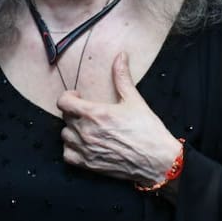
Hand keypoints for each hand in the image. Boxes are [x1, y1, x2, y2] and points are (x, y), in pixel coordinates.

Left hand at [57, 51, 181, 184]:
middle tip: (89, 112)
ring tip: (87, 128)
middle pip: (66, 117)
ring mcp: (85, 149)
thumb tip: (121, 56)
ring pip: (65, 136)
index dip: (69, 97)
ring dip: (73, 130)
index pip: (63, 102)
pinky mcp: (88, 165)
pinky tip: (84, 145)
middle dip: (75, 112)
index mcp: (95, 113)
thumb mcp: (134, 100)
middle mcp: (86, 132)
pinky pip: (67, 155)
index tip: (79, 97)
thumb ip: (122, 77)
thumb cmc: (148, 130)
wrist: (158, 160)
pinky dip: (72, 149)